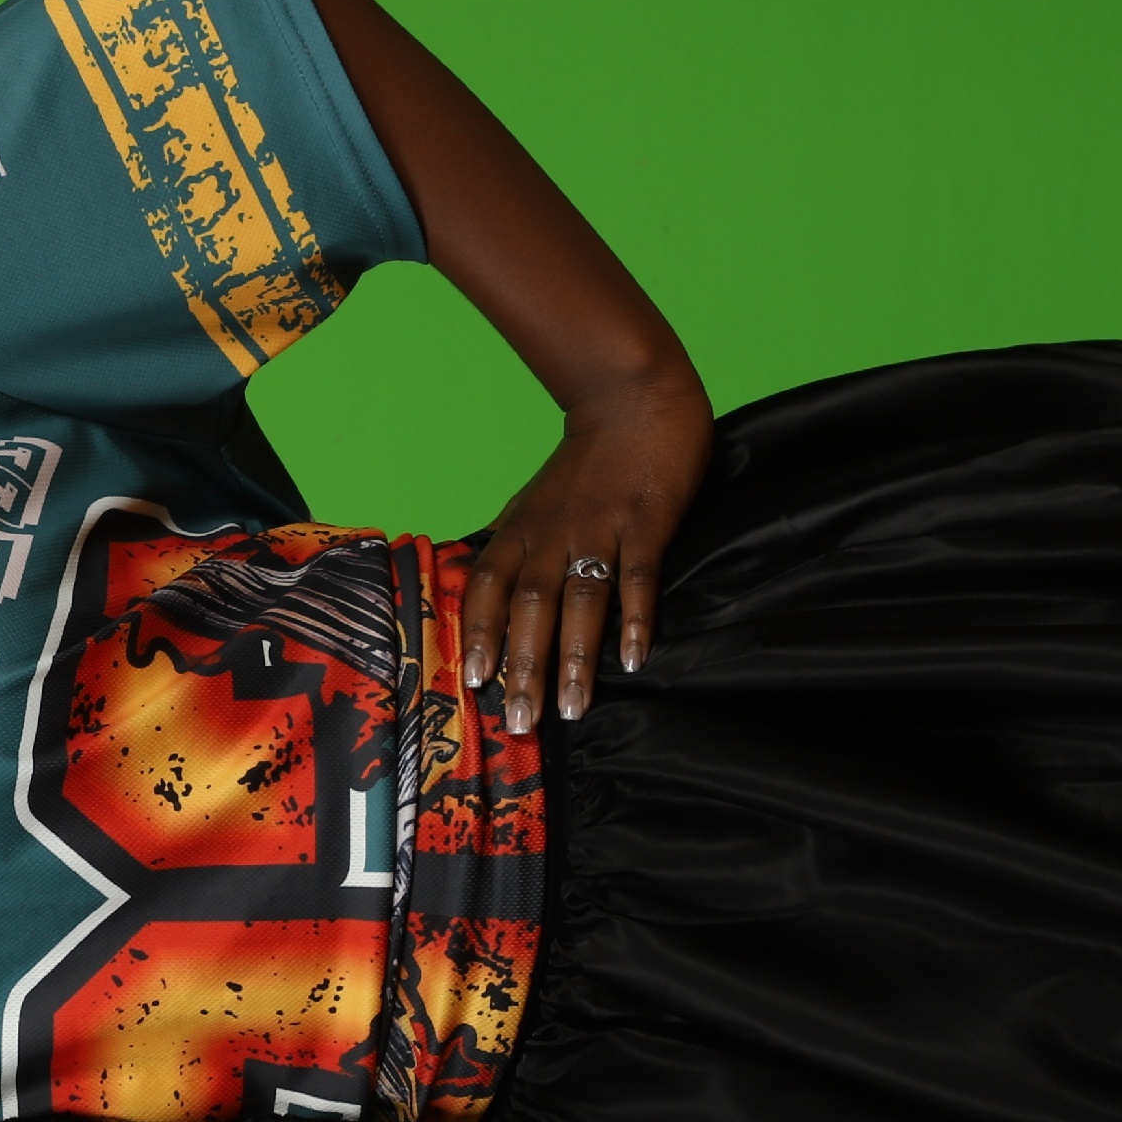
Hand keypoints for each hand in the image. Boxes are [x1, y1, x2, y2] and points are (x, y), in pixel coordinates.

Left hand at [463, 368, 714, 733]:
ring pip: (579, 600)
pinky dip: (635, 619)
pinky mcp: (647, 523)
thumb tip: (487, 609)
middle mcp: (553, 534)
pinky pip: (638, 578)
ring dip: (574, 657)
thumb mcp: (534, 505)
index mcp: (522, 531)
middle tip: (519, 722)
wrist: (633, 398)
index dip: (479, 633)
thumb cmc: (584, 465)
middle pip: (529, 607)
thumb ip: (516, 553)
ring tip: (572, 709)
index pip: (488, 587)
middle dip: (523, 667)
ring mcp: (600, 529)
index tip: (474, 683)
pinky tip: (635, 660)